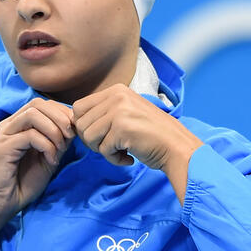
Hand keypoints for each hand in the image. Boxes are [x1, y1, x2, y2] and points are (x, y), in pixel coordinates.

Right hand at [0, 98, 74, 235]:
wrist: (6, 203)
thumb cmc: (25, 182)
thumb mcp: (48, 156)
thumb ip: (58, 139)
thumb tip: (73, 125)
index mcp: (18, 124)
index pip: (41, 104)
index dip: (62, 112)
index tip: (74, 130)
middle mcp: (9, 125)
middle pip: (37, 104)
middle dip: (60, 117)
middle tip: (70, 137)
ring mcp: (4, 134)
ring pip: (33, 114)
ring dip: (53, 130)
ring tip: (60, 149)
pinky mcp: (3, 147)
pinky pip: (30, 136)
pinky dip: (47, 146)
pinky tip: (51, 160)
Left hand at [72, 85, 203, 198]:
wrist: (177, 148)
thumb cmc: (151, 136)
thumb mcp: (126, 114)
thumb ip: (103, 113)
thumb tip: (74, 122)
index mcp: (116, 90)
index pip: (79, 108)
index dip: (86, 127)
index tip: (102, 137)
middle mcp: (116, 96)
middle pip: (80, 123)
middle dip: (92, 141)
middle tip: (112, 145)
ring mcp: (119, 111)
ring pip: (88, 137)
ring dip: (103, 151)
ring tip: (122, 150)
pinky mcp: (122, 128)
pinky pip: (103, 150)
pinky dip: (114, 159)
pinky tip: (130, 156)